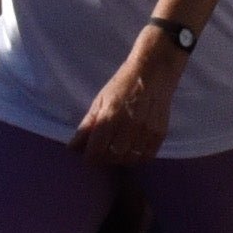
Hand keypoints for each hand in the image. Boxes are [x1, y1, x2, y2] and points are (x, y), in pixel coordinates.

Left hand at [72, 35, 180, 166]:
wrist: (154, 71)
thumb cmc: (123, 84)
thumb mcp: (100, 100)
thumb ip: (87, 125)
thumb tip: (73, 147)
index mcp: (110, 116)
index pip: (96, 150)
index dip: (90, 157)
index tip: (89, 154)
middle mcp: (129, 126)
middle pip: (113, 157)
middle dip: (104, 158)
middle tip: (102, 152)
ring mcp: (146, 131)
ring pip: (130, 160)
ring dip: (120, 160)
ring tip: (117, 152)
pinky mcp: (160, 133)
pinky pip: (147, 156)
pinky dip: (137, 158)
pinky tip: (132, 151)